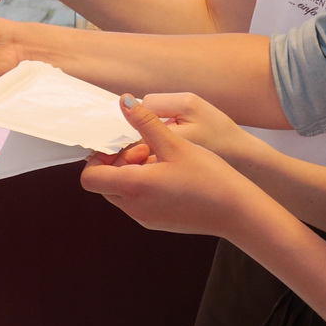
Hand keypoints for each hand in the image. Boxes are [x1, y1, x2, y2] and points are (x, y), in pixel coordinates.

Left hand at [82, 96, 271, 237]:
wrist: (236, 212)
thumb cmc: (209, 177)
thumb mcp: (176, 143)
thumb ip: (145, 122)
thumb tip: (124, 102)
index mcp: (133, 187)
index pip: (89, 177)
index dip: (98, 158)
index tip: (122, 144)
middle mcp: (133, 207)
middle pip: (104, 184)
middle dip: (117, 164)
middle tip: (145, 148)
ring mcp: (144, 218)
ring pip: (120, 193)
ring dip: (131, 174)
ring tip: (160, 160)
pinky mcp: (157, 222)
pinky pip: (137, 202)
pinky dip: (143, 187)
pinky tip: (170, 175)